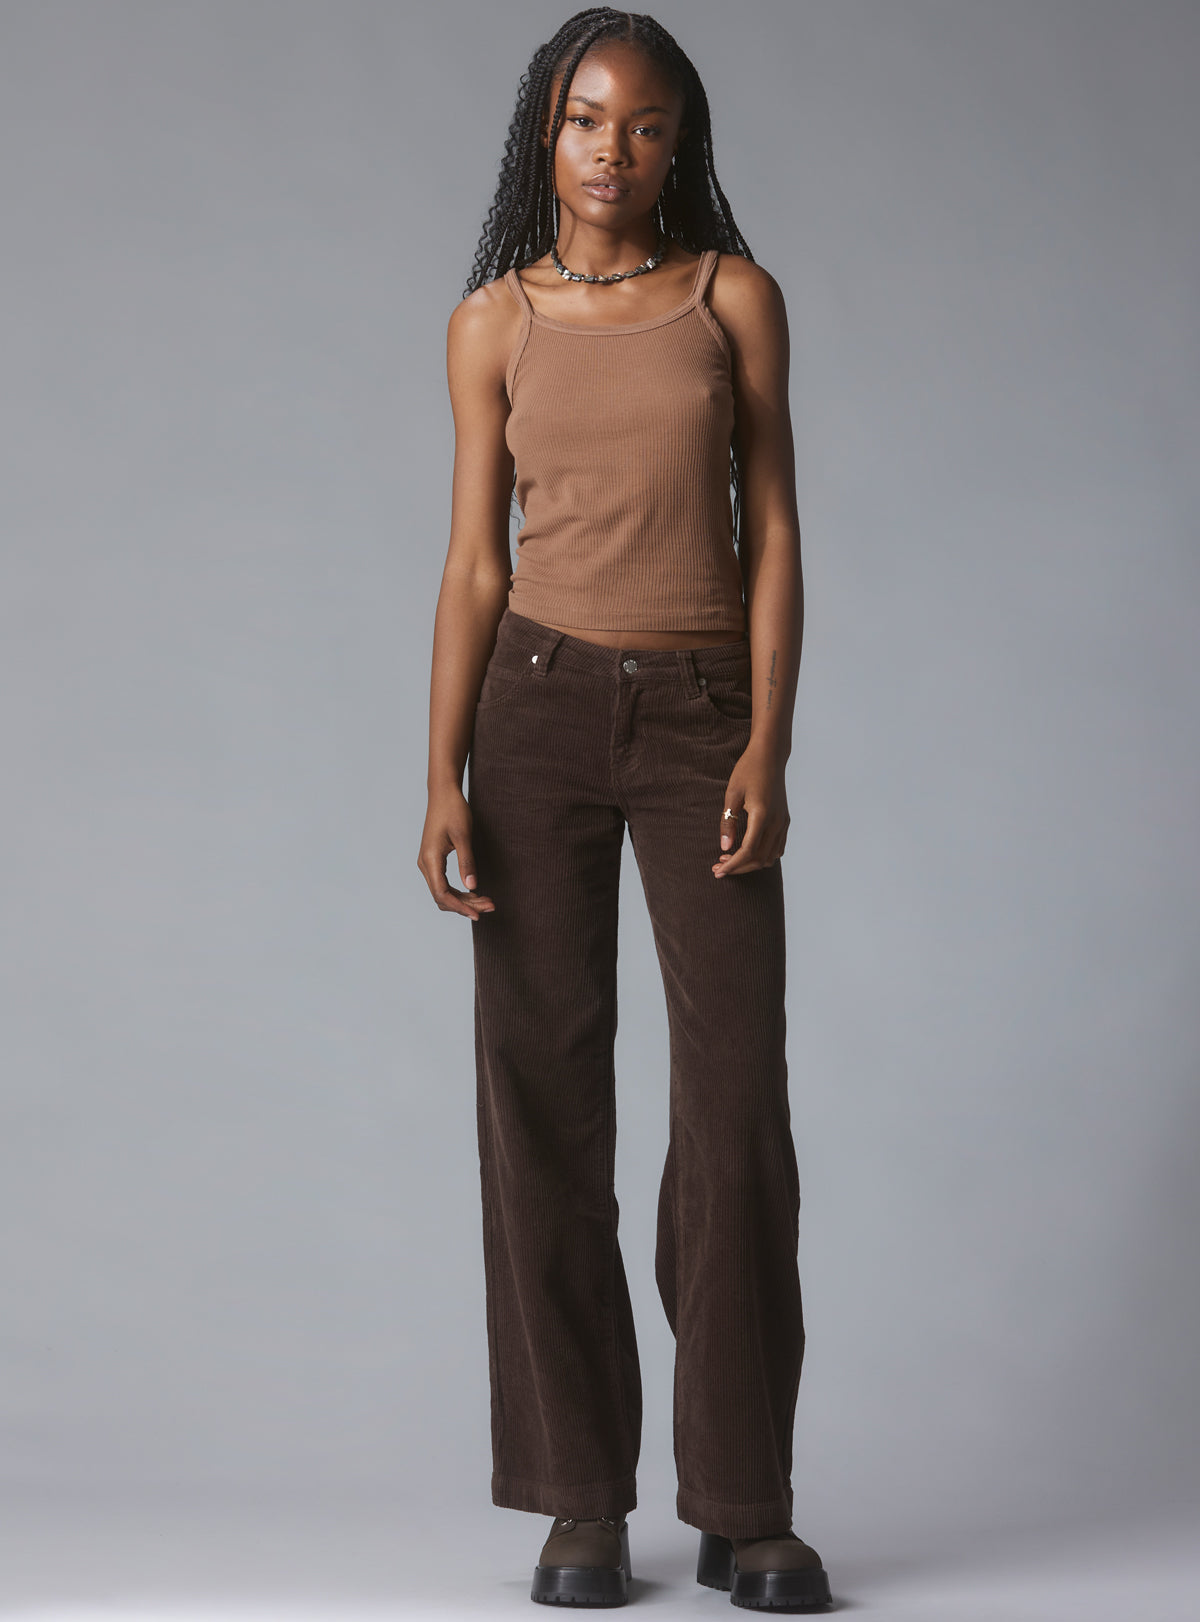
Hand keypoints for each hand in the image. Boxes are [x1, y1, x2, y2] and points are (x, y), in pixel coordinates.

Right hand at [418, 786, 495, 918]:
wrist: (443, 793)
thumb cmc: (454, 810)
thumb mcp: (463, 836)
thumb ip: (467, 862)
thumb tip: (472, 887)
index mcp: (430, 859)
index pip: (442, 894)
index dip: (460, 907)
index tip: (478, 914)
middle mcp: (425, 864)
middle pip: (442, 897)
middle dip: (466, 905)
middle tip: (490, 906)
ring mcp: (427, 863)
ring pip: (443, 892)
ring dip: (463, 900)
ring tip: (486, 902)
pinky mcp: (433, 860)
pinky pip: (443, 884)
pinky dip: (458, 891)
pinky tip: (474, 892)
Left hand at [712, 741, 788, 877]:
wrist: (770, 755)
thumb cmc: (748, 770)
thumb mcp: (732, 794)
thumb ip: (728, 822)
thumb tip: (725, 847)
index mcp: (762, 815)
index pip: (748, 851)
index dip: (732, 865)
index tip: (718, 872)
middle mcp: (777, 822)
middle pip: (759, 858)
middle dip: (739, 868)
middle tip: (718, 868)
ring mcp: (783, 822)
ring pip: (770, 856)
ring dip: (751, 863)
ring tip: (730, 860)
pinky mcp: (785, 820)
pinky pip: (777, 847)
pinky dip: (763, 856)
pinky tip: (747, 852)